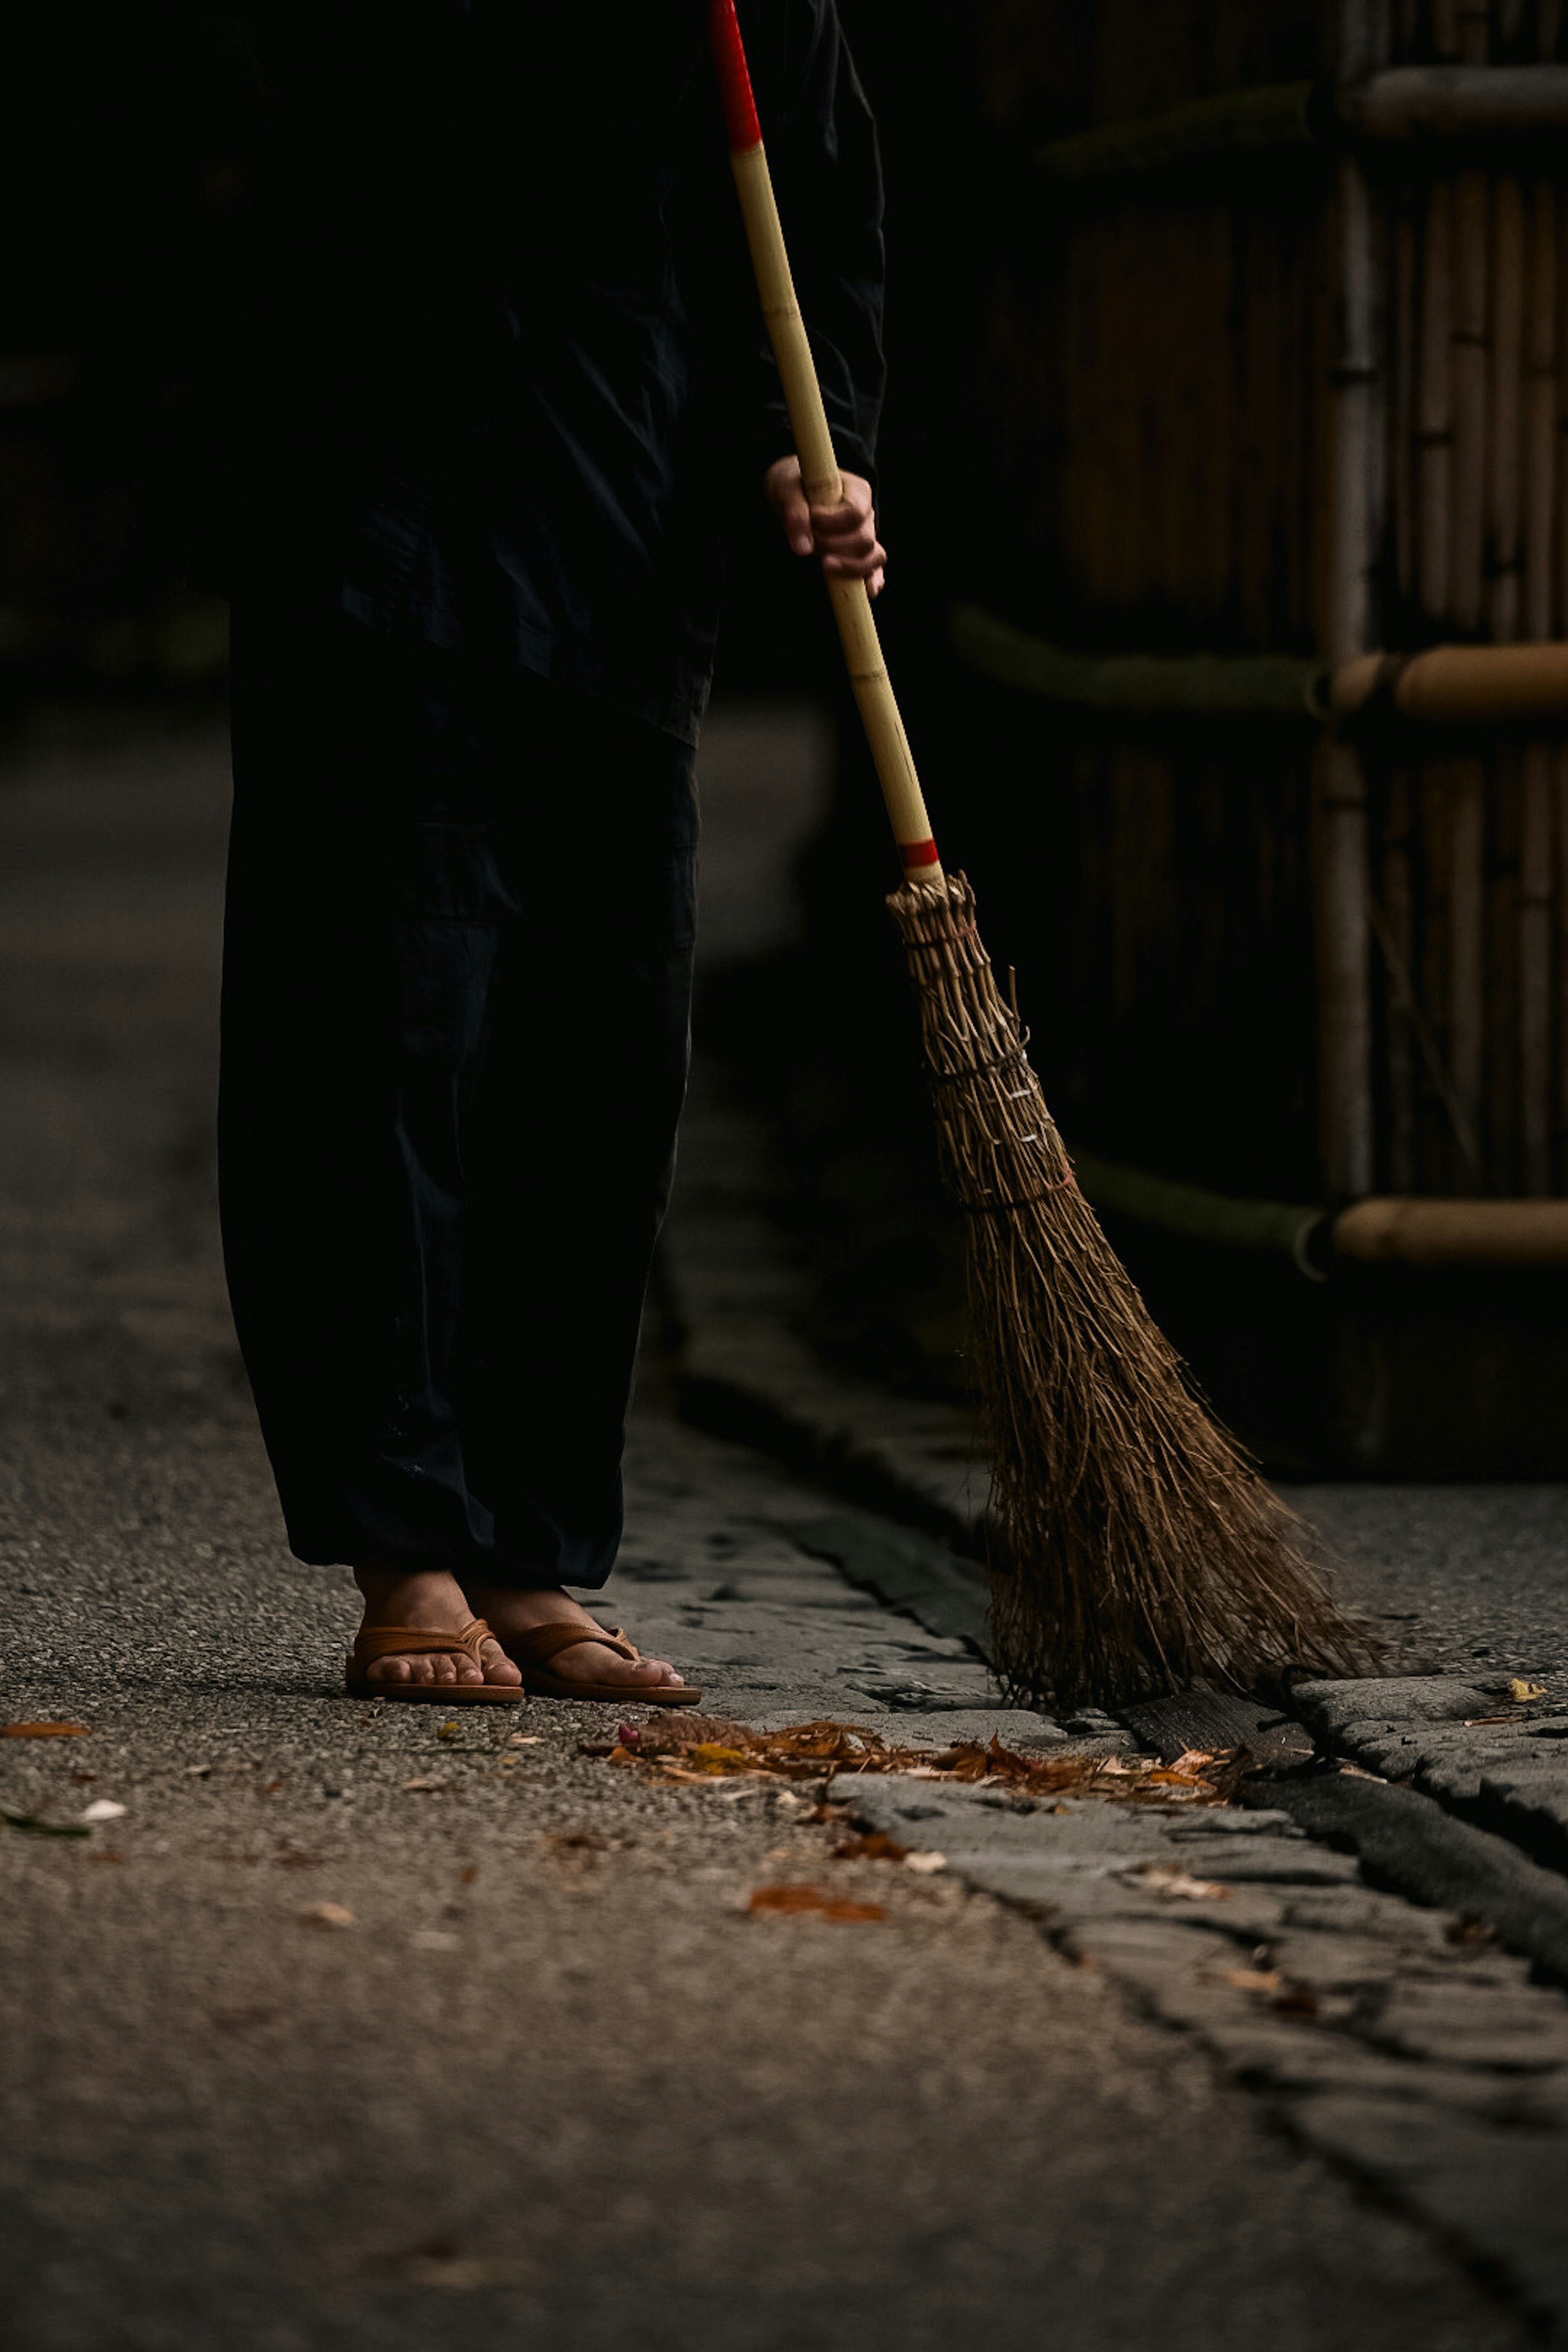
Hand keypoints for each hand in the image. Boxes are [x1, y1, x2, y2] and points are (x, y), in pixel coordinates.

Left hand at [764, 455, 885, 596]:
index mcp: (857, 491)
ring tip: (823, 563)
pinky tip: (864, 591)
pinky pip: (874, 572)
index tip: (810, 518)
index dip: (831, 522)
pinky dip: (871, 583)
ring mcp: (866, 537)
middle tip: (809, 540)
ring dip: (848, 566)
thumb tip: (803, 550)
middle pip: (864, 540)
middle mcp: (867, 516)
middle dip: (833, 546)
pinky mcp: (859, 556)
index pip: (854, 513)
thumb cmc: (794, 487)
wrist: (794, 493)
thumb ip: (795, 514)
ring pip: (873, 558)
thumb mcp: (787, 490)